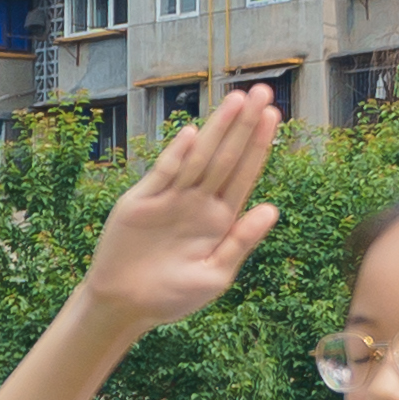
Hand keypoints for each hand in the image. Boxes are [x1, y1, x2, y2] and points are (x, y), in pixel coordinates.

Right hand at [80, 86, 283, 327]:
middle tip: (262, 92)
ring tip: (236, 101)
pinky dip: (176, 155)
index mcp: (219, 219)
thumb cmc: (172, 297)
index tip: (274, 116)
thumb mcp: (215, 275)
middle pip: (226, 157)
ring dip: (217, 130)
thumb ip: (242, 241)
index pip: (244, 173)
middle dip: (243, 125)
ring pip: (198, 158)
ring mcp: (168, 200)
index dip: (259, 144)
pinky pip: (161, 175)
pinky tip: (192, 135)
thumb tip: (272, 209)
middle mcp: (197, 203)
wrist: (124, 307)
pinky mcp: (139, 204)